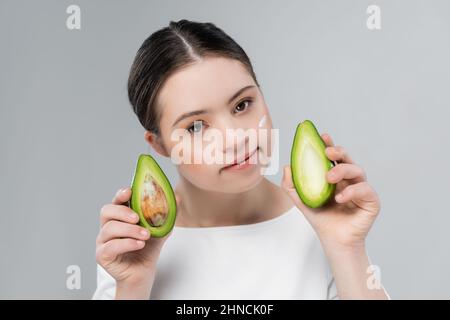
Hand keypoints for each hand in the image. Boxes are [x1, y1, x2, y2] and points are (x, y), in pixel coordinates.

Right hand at [96, 187, 177, 288]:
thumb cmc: (148, 249)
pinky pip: (110, 246)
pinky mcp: (102, 255)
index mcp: (119, 217)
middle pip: (106, 211)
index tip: (129, 191)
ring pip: (110, 229)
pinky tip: (140, 244)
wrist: (144, 273)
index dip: (120, 194)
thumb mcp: (161, 229)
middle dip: (122, 212)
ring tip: (146, 235)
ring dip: (130, 230)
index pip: (116, 201)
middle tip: (138, 217)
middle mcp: (108, 227)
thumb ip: (168, 214)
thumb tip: (178, 198)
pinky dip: (126, 243)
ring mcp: (103, 241)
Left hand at [281, 133, 380, 249]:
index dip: (329, 145)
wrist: (333, 240)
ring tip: (328, 178)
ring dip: (343, 170)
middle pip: (347, 159)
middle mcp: (349, 180)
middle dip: (338, 152)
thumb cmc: (321, 218)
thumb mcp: (302, 200)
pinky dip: (352, 191)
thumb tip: (288, 166)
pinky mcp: (371, 201)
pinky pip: (365, 190)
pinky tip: (340, 197)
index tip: (322, 136)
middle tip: (327, 152)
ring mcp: (361, 189)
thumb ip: (293, 185)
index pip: (333, 157)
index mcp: (335, 176)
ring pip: (358, 171)